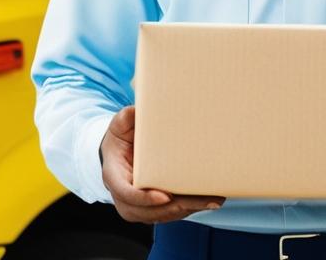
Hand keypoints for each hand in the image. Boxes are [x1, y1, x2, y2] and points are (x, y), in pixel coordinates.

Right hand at [101, 105, 225, 222]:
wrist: (119, 155)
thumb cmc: (121, 140)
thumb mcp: (119, 126)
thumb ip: (125, 118)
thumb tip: (136, 110)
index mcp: (114, 176)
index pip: (127, 193)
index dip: (145, 198)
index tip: (165, 196)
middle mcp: (124, 198)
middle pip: (149, 211)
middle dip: (176, 207)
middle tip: (200, 200)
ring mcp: (138, 207)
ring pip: (163, 215)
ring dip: (188, 209)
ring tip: (211, 200)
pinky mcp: (151, 210)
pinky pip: (170, 214)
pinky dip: (189, 209)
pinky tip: (208, 201)